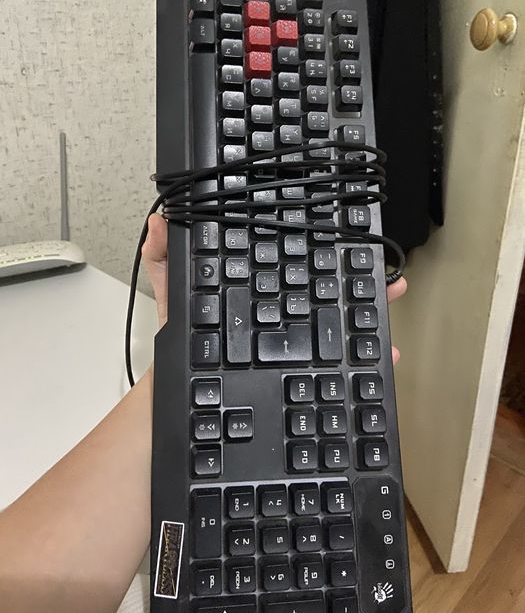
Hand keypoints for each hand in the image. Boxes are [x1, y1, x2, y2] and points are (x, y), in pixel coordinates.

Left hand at [142, 213, 406, 362]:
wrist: (183, 394)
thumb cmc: (179, 339)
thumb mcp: (171, 291)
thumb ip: (164, 255)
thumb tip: (160, 219)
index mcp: (259, 289)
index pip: (292, 262)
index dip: (318, 246)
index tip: (345, 233)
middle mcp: (281, 310)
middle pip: (326, 287)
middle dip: (358, 276)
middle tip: (383, 268)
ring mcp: (292, 340)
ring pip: (338, 321)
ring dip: (368, 311)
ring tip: (392, 298)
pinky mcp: (295, 367)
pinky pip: (333, 361)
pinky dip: (362, 358)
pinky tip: (383, 353)